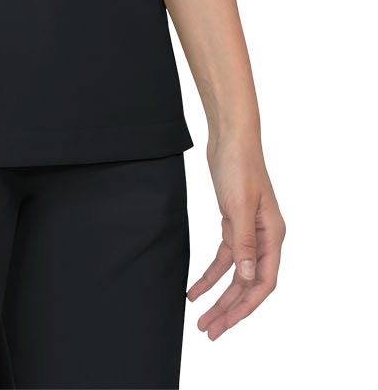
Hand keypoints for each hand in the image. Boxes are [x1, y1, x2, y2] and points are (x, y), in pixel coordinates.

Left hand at [187, 130, 285, 339]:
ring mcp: (249, 231)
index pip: (264, 282)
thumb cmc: (239, 165)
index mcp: (273, 235)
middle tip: (210, 330)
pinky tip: (195, 288)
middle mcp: (264, 237)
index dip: (246, 306)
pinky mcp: (233, 223)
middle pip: (248, 283)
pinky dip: (210, 274)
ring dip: (219, 296)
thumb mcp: (240, 205)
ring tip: (201, 318)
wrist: (229, 136)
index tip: (227, 323)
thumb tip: (247, 278)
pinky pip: (224, 257)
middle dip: (230, 309)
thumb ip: (243, 242)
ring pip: (235, 274)